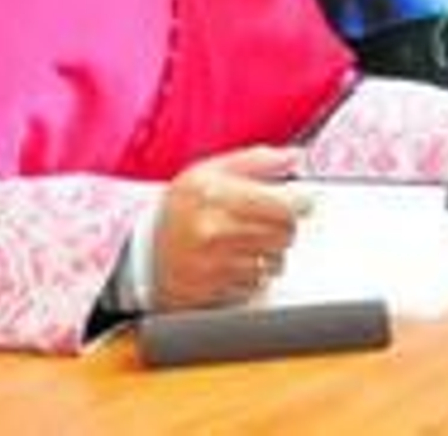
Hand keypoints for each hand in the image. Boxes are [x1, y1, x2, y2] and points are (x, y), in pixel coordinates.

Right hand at [150, 146, 310, 310]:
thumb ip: (257, 161)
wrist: (145, 254)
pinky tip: (235, 260)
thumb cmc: (180, 209)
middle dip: (284, 226)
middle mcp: (215, 230)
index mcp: (216, 194)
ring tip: (247, 240)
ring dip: (270, 252)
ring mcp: (215, 264)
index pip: (284, 205)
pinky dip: (254, 274)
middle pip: (285, 234)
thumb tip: (294, 156)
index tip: (302, 201)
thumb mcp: (211, 171)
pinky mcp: (217, 291)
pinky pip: (258, 284)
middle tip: (270, 219)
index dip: (301, 202)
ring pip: (276, 261)